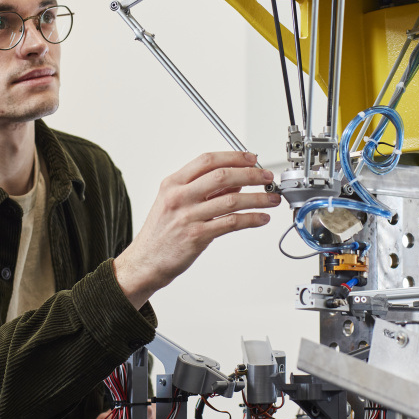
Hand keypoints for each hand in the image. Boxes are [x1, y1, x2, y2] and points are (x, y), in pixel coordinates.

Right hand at [114, 151, 279, 307]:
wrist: (146, 261)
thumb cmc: (161, 232)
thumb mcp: (174, 202)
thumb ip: (203, 190)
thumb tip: (235, 182)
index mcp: (173, 183)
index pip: (207, 160)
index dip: (234, 157)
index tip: (252, 159)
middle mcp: (179, 196)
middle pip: (222, 176)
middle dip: (250, 174)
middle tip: (267, 177)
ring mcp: (187, 216)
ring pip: (231, 200)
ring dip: (257, 198)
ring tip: (271, 198)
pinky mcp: (196, 236)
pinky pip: (230, 223)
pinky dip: (250, 219)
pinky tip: (261, 218)